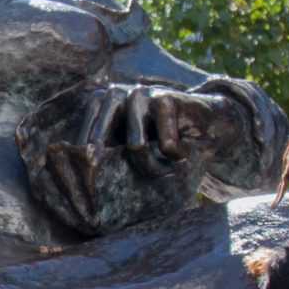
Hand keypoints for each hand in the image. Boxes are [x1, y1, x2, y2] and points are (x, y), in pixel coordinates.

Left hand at [78, 84, 240, 177]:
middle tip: (134, 185)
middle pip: (102, 146)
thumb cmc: (160, 139)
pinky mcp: (166, 99)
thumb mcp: (128, 145)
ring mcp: (140, 94)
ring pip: (136, 148)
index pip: (83, 142)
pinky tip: (183, 152)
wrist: (207, 120)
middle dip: (119, 171)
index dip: (90, 172)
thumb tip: (81, 187)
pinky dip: (177, 157)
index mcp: (99, 103)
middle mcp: (115, 94)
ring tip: (165, 166)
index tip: (99, 194)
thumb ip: (107, 156)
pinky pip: (166, 146)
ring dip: (154, 166)